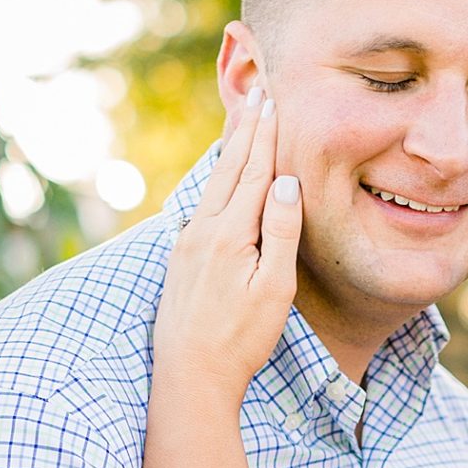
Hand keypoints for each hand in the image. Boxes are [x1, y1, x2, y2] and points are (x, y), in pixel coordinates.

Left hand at [152, 87, 302, 399]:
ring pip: (214, 184)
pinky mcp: (182, 257)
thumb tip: (285, 181)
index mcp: (230, 234)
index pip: (254, 171)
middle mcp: (203, 230)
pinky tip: (221, 176)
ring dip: (230, 149)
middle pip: (230, 168)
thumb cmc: (241, 338)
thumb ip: (280, 231)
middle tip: (257, 92)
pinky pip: (204, 204)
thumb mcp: (274, 289)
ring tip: (240, 119)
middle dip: (247, 128)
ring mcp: (188, 243)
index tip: (273, 100)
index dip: (266, 135)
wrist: (189, 375)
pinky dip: (218, 178)